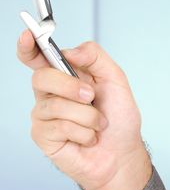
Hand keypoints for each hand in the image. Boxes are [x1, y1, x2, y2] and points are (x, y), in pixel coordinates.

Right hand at [17, 29, 152, 189]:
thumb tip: (70, 50)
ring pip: (56, 105)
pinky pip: (59, 126)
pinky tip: (88, 138)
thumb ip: (95, 57)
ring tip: (97, 124)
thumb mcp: (116, 80)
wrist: (123, 154)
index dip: (28, 45)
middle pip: (42, 76)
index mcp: (65, 75)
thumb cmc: (119, 119)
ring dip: (87, 116)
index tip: (28, 35)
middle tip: (91, 97)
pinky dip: (83, 132)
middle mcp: (50, 92)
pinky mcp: (43, 136)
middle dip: (71, 86)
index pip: (37, 56)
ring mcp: (44, 114)